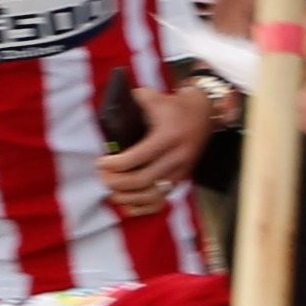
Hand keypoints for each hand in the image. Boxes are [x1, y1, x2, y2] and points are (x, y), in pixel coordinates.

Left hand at [98, 70, 218, 212]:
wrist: (204, 113)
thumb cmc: (174, 106)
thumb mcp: (154, 97)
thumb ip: (133, 101)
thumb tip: (110, 108)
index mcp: (168, 136)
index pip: (138, 157)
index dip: (116, 164)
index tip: (101, 162)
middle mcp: (177, 156)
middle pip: (143, 180)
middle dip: (117, 182)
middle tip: (103, 177)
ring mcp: (181, 170)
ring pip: (153, 195)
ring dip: (128, 198)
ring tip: (112, 192)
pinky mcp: (182, 179)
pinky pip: (162, 201)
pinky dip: (143, 208)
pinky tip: (127, 206)